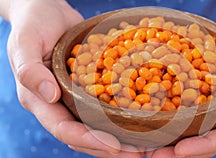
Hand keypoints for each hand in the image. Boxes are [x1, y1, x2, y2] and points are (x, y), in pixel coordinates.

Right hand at [7, 0, 142, 156]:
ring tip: (142, 145)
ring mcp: (71, 97)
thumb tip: (50, 96)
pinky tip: (138, 119)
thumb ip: (29, 70)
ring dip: (116, 138)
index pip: (62, 128)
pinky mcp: (85, 88)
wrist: (46, 11)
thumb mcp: (25, 42)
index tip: (113, 146)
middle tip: (136, 154)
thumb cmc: (33, 24)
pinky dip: (117, 117)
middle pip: (81, 135)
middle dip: (107, 147)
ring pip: (93, 126)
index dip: (87, 140)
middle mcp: (56, 104)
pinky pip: (101, 107)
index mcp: (38, 99)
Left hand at [146, 11, 215, 157]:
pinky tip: (148, 115)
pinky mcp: (200, 88)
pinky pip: (183, 103)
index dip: (204, 145)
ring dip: (170, 137)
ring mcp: (213, 101)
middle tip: (155, 155)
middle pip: (205, 137)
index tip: (180, 150)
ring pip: (191, 126)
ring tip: (147, 145)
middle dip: (181, 150)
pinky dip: (167, 112)